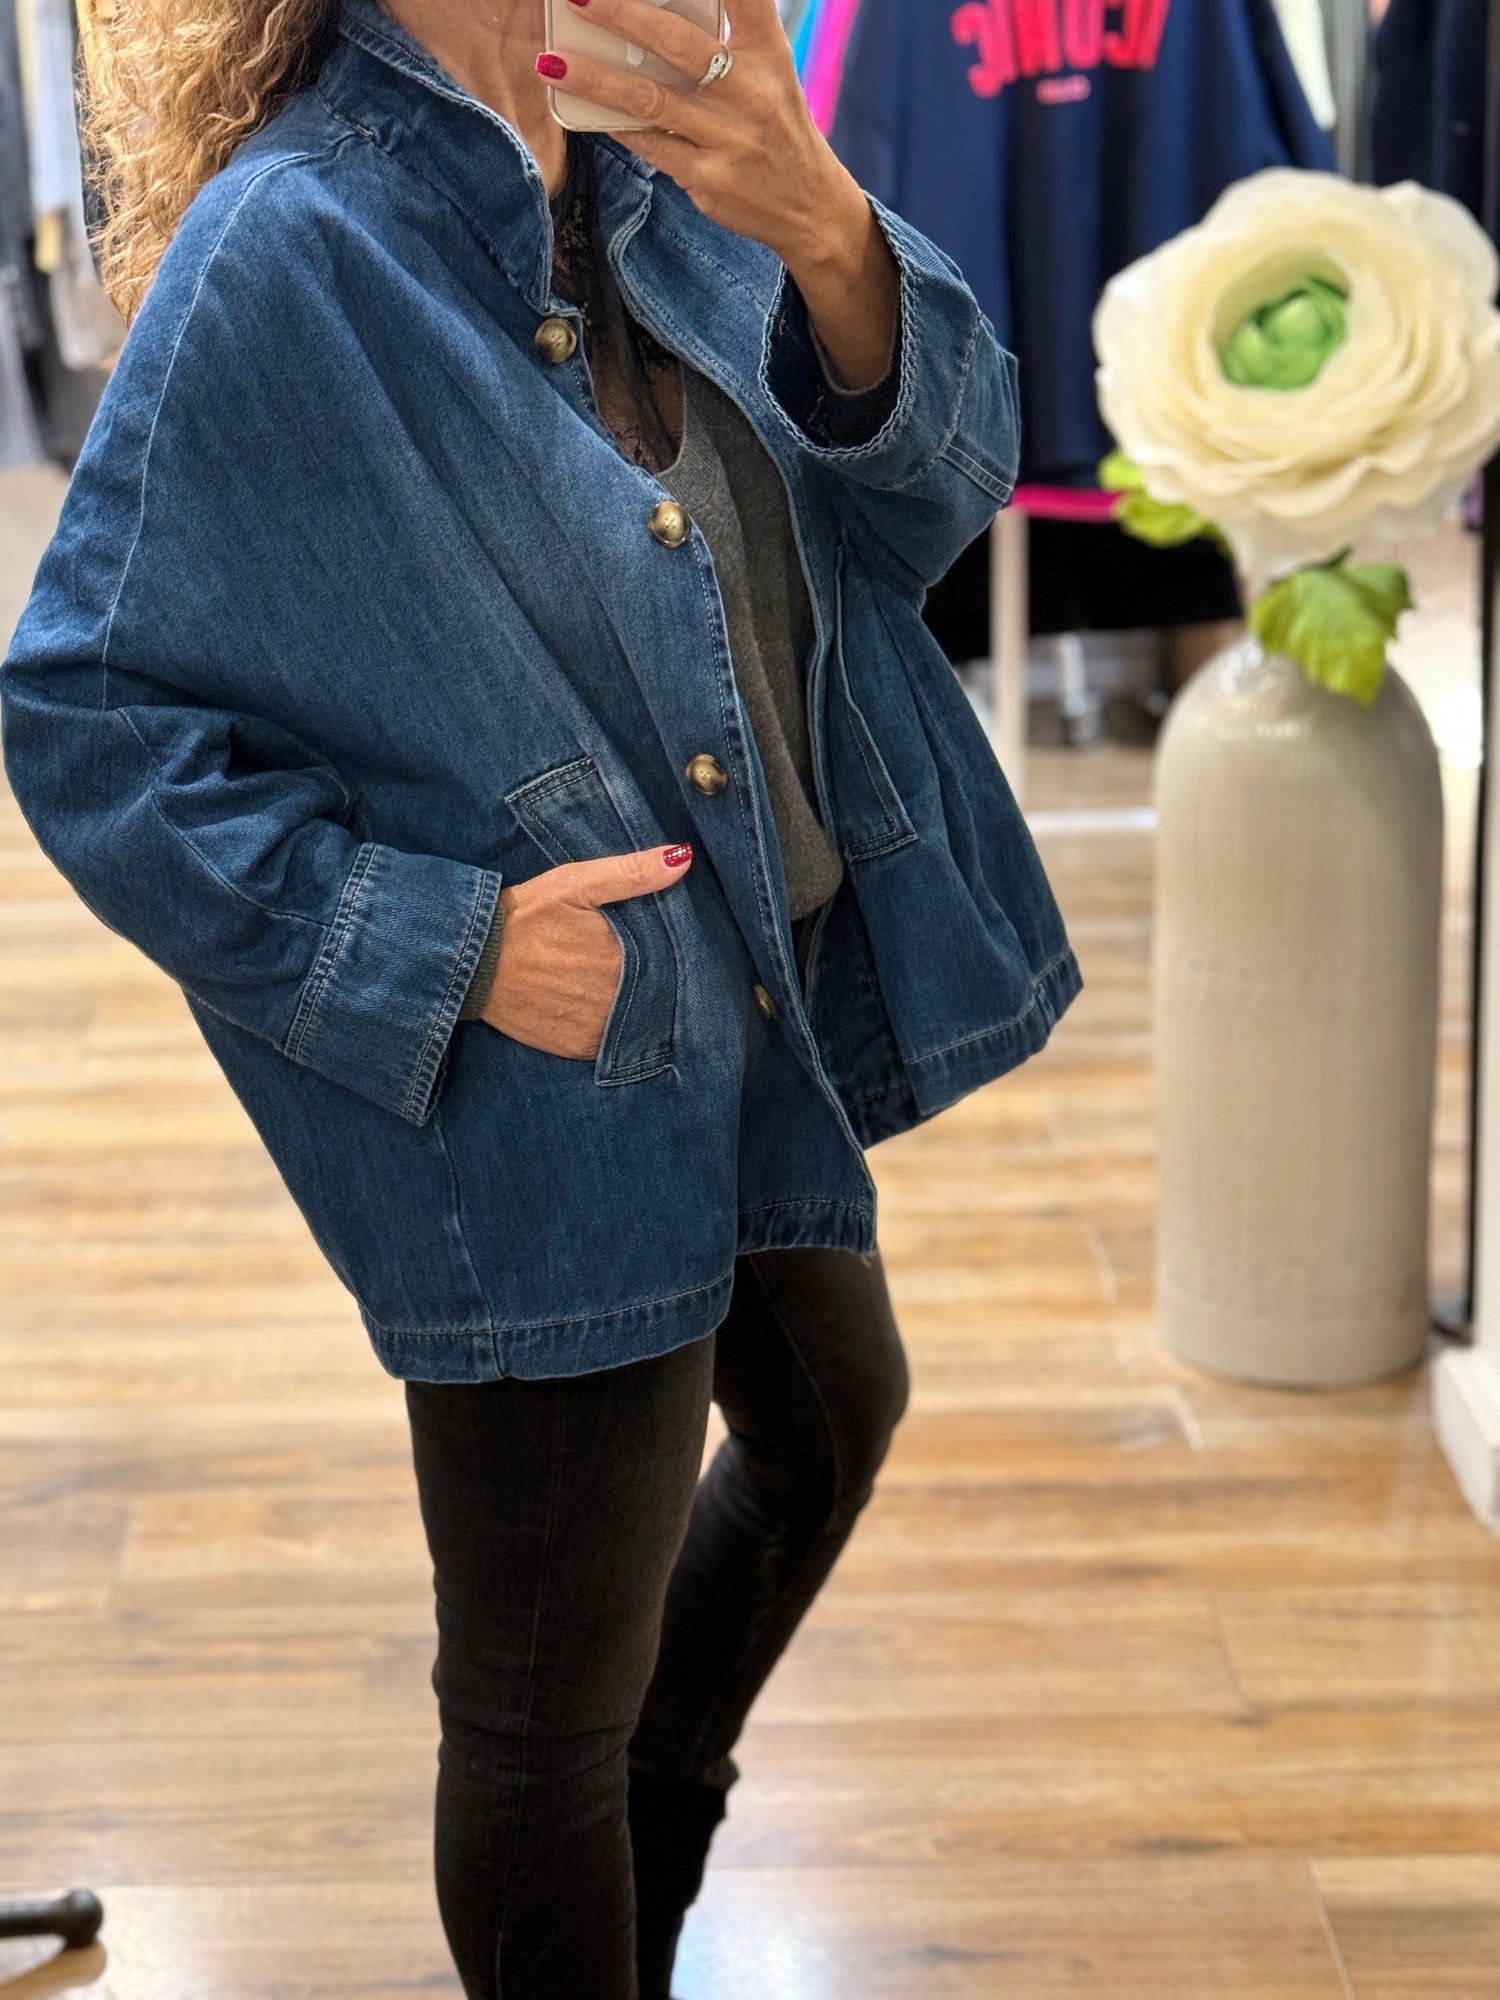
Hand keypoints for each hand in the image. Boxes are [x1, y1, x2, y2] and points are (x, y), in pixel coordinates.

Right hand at [479, 843, 692, 1057]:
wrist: (471, 959)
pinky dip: (610, 1029)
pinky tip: (599, 1009)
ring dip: (635, 1007)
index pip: (671, 961)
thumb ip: (632, 873)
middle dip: (655, 980)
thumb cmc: (525, 916)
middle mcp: (616, 998)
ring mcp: (596, 1027)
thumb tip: (682, 858)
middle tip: (636, 965)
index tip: (666, 946)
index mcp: (623, 957)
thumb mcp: (576, 883)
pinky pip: (609, 1044)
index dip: (671, 954)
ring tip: (615, 985)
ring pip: (636, 1020)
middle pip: (654, 991)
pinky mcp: (576, 1047)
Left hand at [534, 0, 898, 389]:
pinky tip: (585, 110)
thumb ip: (731, 27)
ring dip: (598, 80)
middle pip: (677, 42)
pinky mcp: (709, 178)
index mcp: (766, 52)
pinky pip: (651, 145)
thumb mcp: (771, 67)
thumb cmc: (776, 126)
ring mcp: (728, 137)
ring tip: (553, 63)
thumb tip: (656, 13)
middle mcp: (750, 91)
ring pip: (651, 100)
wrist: (809, 206)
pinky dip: (617, 126)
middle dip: (623, 15)